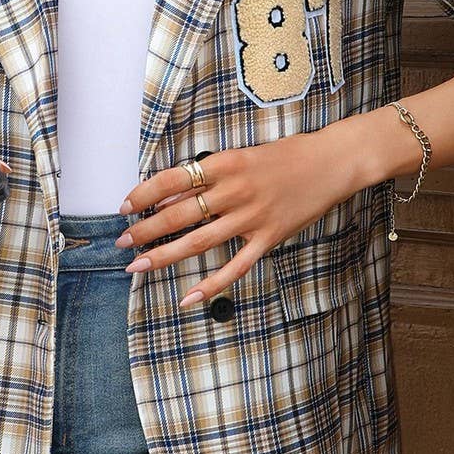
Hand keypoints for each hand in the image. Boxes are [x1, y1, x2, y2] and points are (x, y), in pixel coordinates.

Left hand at [115, 123, 364, 307]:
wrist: (332, 162)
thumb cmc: (286, 155)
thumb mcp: (242, 155)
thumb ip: (210, 176)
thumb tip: (171, 196)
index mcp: (225, 164)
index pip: (172, 180)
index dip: (143, 194)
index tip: (124, 207)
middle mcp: (234, 190)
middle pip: (179, 214)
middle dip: (145, 230)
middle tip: (121, 243)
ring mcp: (252, 217)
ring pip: (199, 242)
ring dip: (164, 255)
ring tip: (138, 265)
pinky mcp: (269, 237)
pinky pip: (235, 267)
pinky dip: (210, 285)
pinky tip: (187, 297)